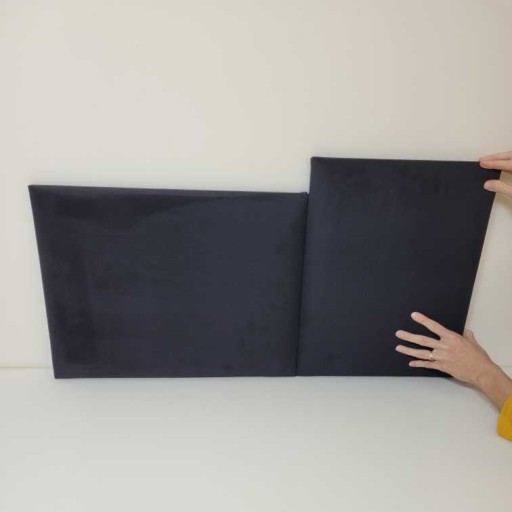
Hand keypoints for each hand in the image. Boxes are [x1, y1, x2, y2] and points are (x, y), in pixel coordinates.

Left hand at [395, 312, 511, 407]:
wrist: (481, 372)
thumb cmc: (478, 357)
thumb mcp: (472, 342)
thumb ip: (467, 336)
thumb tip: (466, 331)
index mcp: (451, 338)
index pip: (434, 326)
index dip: (423, 320)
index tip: (413, 315)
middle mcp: (444, 346)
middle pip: (423, 340)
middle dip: (409, 337)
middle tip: (399, 334)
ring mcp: (441, 357)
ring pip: (421, 353)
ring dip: (409, 350)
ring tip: (398, 347)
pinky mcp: (442, 367)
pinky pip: (427, 365)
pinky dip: (418, 364)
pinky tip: (411, 363)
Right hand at [480, 150, 511, 197]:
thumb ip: (502, 188)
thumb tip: (488, 184)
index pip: (508, 163)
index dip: (494, 163)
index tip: (483, 163)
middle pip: (510, 156)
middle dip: (496, 157)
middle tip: (483, 159)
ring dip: (501, 157)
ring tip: (489, 160)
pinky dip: (506, 161)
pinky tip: (500, 165)